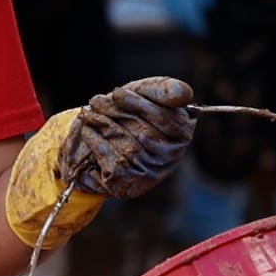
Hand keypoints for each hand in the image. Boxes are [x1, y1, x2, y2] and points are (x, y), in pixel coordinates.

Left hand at [60, 77, 194, 198]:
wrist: (95, 137)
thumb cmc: (126, 111)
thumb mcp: (145, 93)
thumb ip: (165, 90)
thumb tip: (185, 95)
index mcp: (181, 133)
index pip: (167, 120)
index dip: (139, 105)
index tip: (117, 93)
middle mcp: (171, 158)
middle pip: (144, 134)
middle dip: (116, 113)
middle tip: (96, 101)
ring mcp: (151, 174)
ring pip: (128, 148)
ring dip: (103, 126)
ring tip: (89, 116)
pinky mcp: (129, 186)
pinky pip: (113, 163)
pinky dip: (96, 143)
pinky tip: (89, 134)